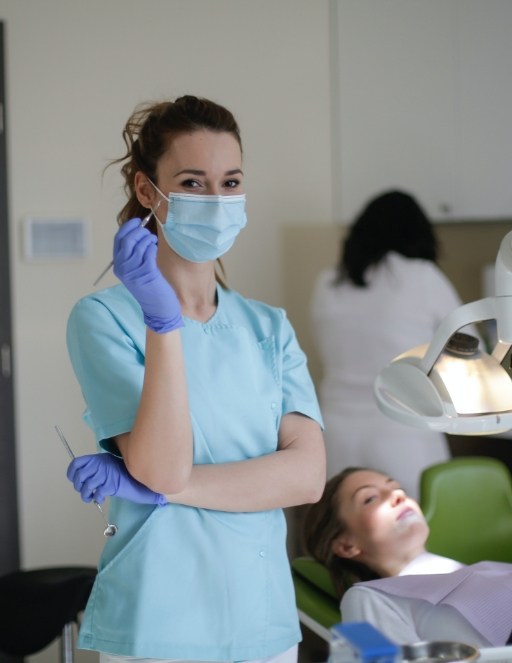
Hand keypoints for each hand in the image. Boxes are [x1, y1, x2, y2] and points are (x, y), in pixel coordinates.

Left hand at [66, 453, 166, 505]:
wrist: (142, 479)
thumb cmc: (126, 474)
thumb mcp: (110, 466)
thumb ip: (98, 469)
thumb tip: (84, 478)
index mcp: (99, 458)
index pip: (77, 463)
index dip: (72, 473)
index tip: (74, 480)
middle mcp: (101, 464)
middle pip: (79, 476)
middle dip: (79, 487)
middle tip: (85, 492)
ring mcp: (106, 474)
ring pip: (86, 487)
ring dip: (86, 495)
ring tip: (91, 497)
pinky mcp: (112, 485)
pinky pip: (98, 493)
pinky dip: (97, 498)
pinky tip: (101, 498)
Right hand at [113, 218, 182, 332]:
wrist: (157, 308)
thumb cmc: (149, 287)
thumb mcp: (136, 270)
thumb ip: (133, 253)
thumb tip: (138, 231)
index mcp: (118, 266)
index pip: (118, 240)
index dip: (127, 228)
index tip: (136, 222)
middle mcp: (123, 268)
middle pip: (127, 240)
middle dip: (139, 232)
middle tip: (148, 233)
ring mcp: (134, 271)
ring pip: (139, 245)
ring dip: (148, 239)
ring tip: (153, 242)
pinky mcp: (147, 273)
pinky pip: (149, 252)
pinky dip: (153, 247)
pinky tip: (155, 249)